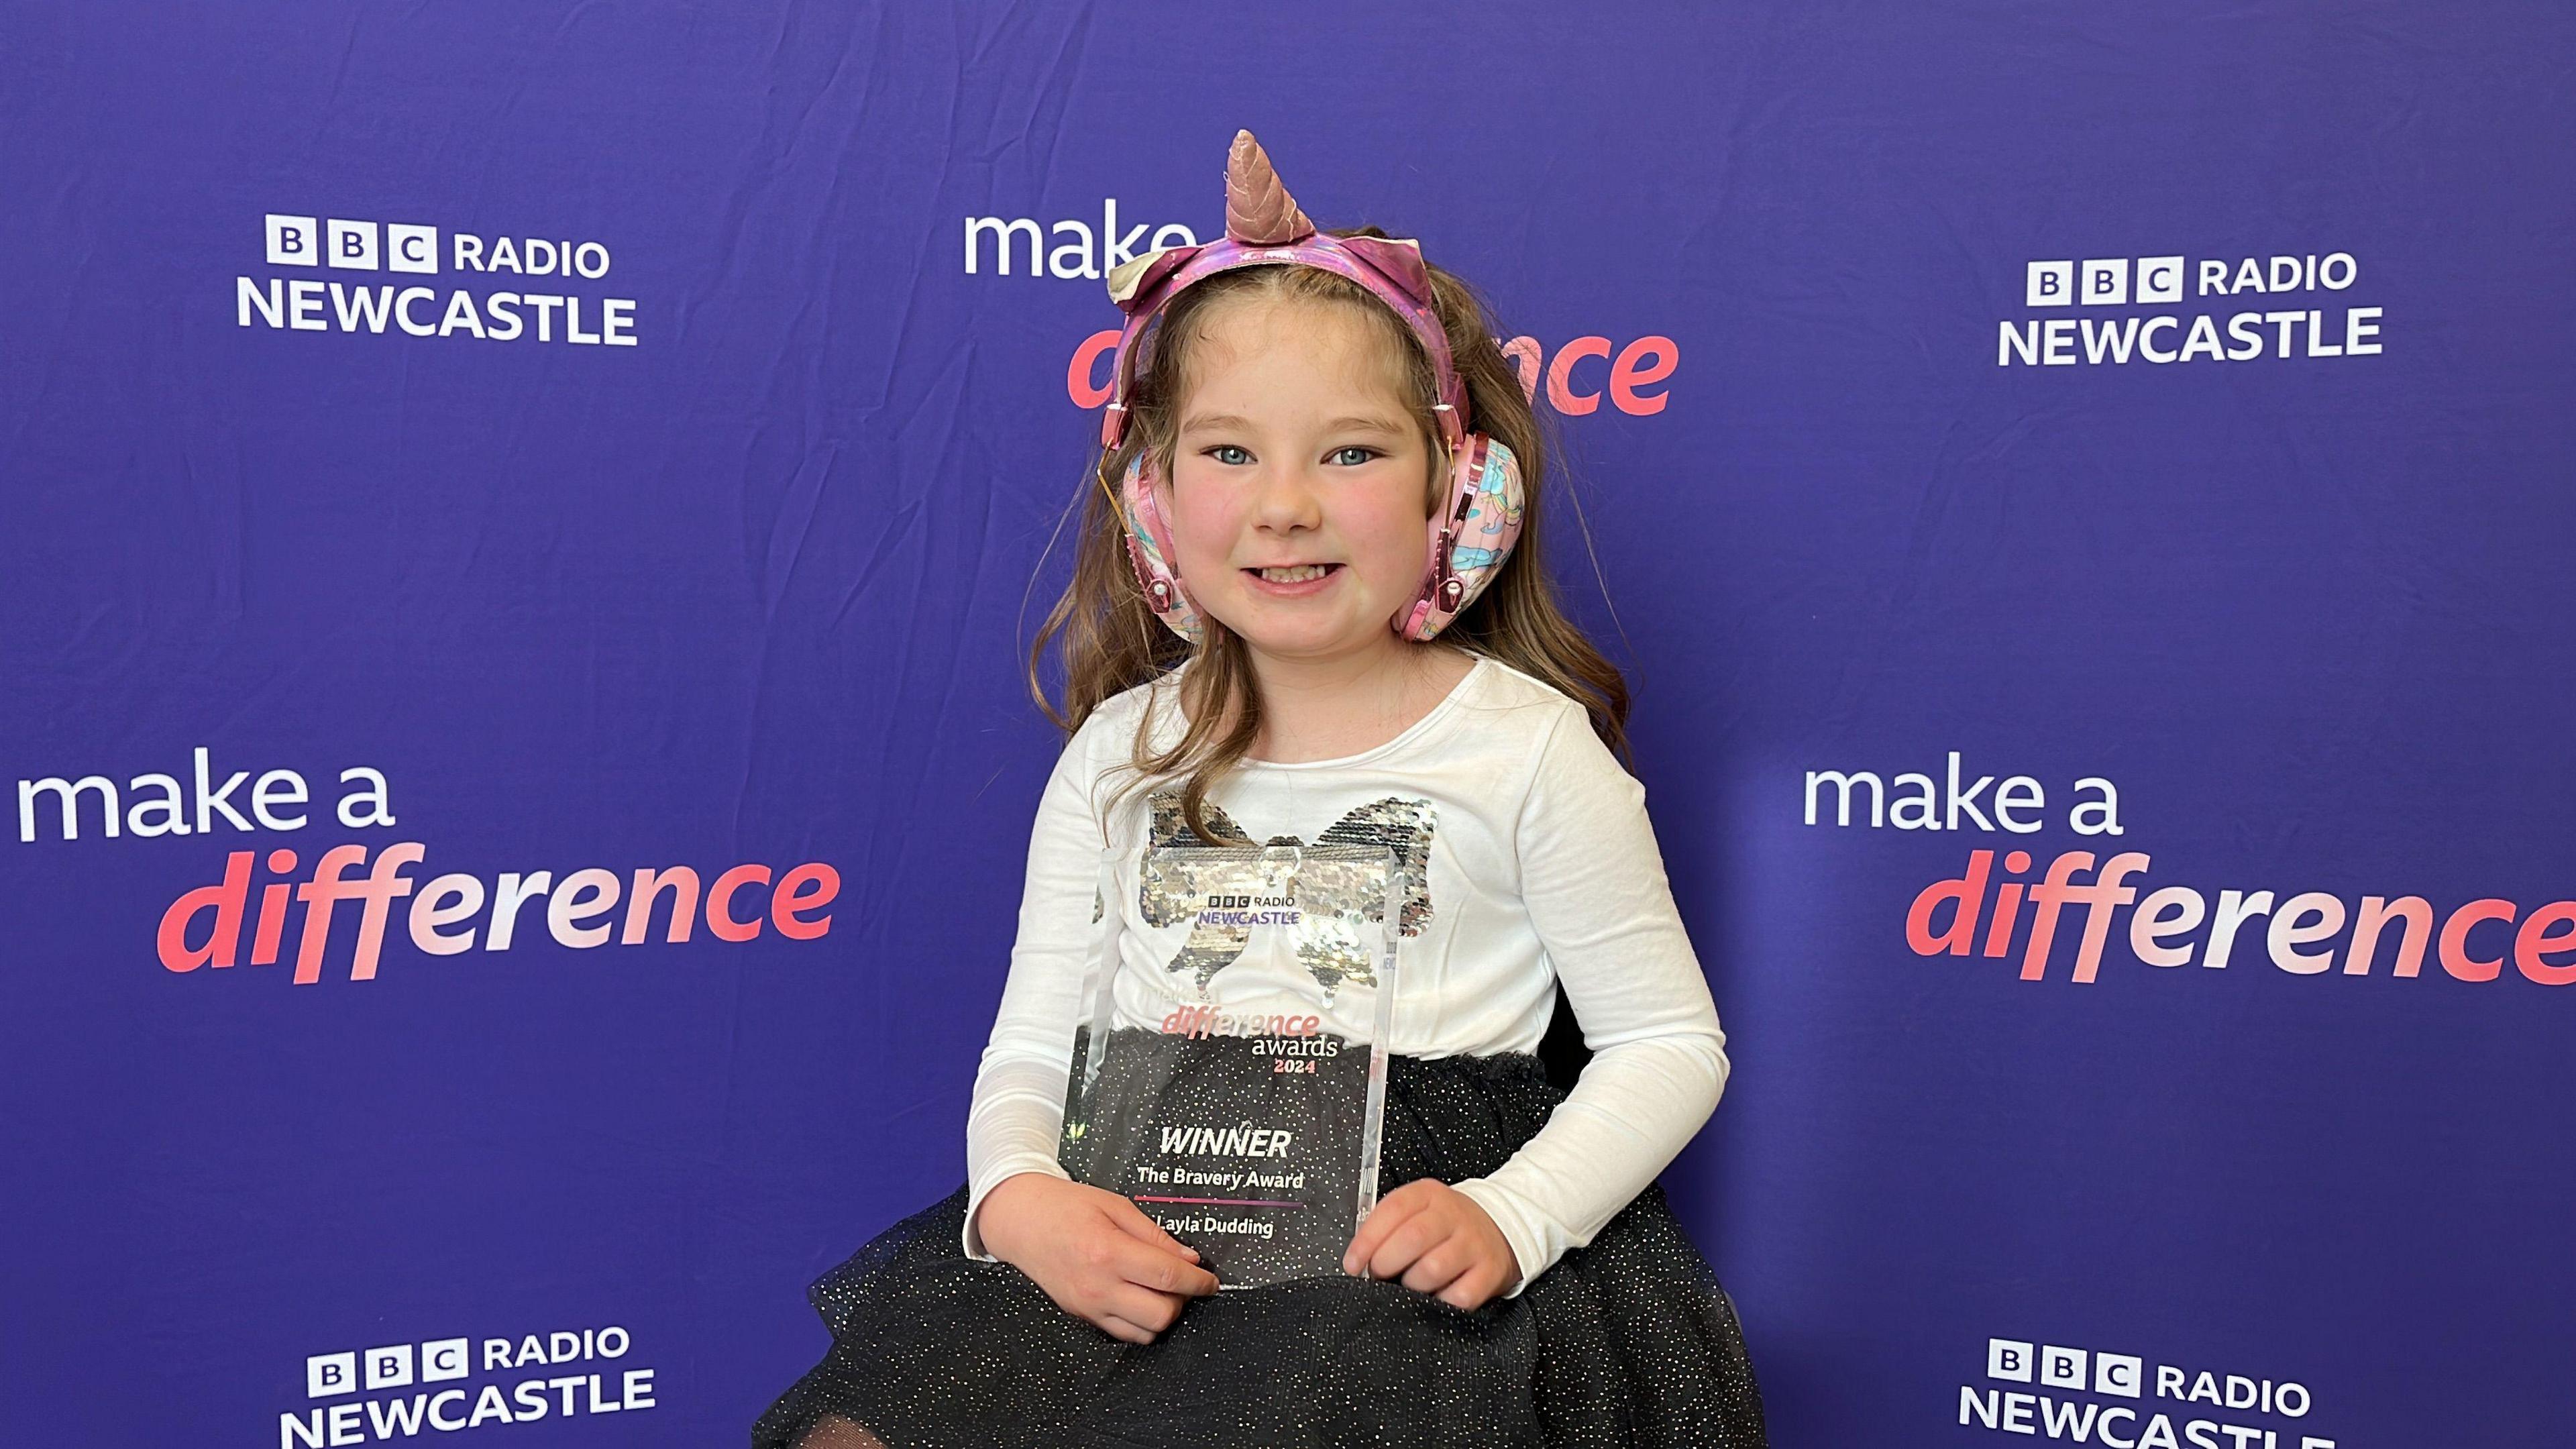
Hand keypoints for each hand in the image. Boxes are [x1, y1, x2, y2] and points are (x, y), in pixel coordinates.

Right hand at [972, 1172, 1219, 1343]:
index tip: (1211, 1281)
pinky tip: (1141, 1299)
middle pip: (1161, 1315)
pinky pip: (1122, 1334)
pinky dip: (1140, 1323)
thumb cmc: (1066, 1206)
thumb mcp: (1115, 1205)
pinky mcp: (1081, 1316)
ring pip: (1144, 1333)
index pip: (1167, 1278)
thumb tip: (1188, 1259)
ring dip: (1162, 1315)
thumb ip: (1154, 1235)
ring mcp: (1087, 1307)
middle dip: (1182, 1301)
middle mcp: (1098, 1287)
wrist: (1020, 1221)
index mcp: (1108, 1252)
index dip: (1198, 1282)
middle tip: (1184, 1282)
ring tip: (1161, 1290)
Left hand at [1341, 1178, 1522, 1310]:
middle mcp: (1453, 1214)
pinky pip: (1459, 1296)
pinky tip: (1436, 1296)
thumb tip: (1358, 1260)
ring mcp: (1474, 1243)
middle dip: (1385, 1263)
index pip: (1393, 1210)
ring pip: (1433, 1269)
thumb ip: (1389, 1227)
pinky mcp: (1491, 1271)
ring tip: (1409, 1285)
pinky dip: (1441, 1302)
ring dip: (1412, 1285)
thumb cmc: (1443, 1226)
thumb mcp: (1418, 1211)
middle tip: (1379, 1275)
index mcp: (1428, 1194)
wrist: (1498, 1228)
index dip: (1366, 1240)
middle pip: (1412, 1238)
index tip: (1352, 1264)